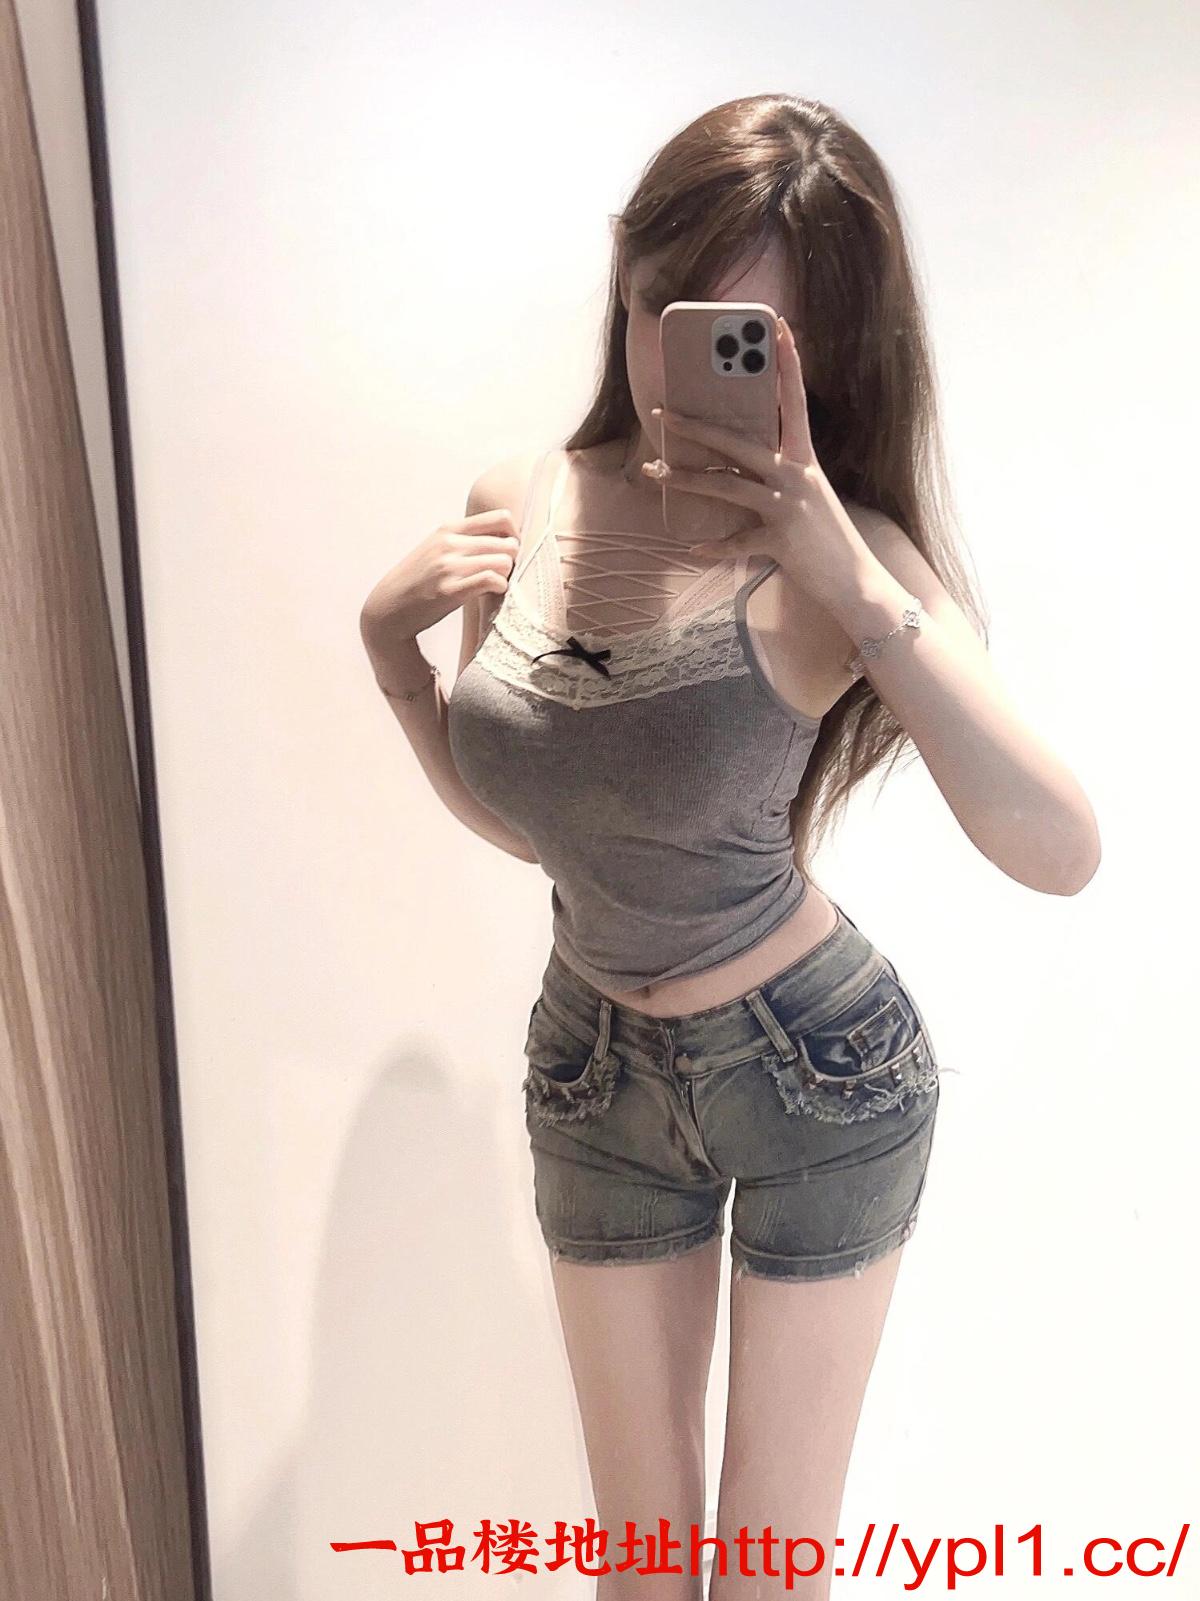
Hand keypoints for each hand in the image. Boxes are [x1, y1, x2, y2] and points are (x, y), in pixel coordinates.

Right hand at [359, 511, 519, 660]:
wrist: (389, 606)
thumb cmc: (418, 580)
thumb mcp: (436, 548)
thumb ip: (464, 539)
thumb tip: (504, 538)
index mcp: (449, 529)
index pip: (501, 518)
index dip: (514, 534)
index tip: (509, 550)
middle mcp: (450, 543)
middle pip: (508, 543)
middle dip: (512, 559)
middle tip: (504, 573)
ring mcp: (449, 566)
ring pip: (504, 561)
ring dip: (507, 575)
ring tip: (497, 583)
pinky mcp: (451, 590)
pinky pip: (492, 580)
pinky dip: (500, 587)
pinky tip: (494, 592)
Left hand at [642, 317, 869, 604]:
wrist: (855, 583)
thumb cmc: (825, 538)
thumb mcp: (807, 496)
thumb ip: (777, 476)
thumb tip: (734, 463)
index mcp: (805, 459)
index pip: (794, 401)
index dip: (788, 363)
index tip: (776, 326)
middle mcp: (798, 476)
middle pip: (740, 442)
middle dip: (698, 426)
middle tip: (664, 413)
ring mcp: (789, 508)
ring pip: (728, 486)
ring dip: (687, 480)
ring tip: (656, 472)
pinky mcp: (782, 541)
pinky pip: (738, 541)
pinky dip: (714, 547)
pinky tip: (693, 547)